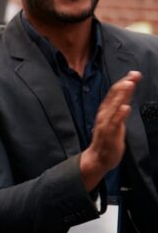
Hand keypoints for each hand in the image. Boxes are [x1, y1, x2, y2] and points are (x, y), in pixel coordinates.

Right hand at [81, 71, 140, 189]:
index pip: (114, 93)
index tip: (133, 73)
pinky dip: (119, 115)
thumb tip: (126, 99)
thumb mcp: (115, 121)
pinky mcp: (109, 134)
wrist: (98, 158)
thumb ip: (120, 109)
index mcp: (106, 111)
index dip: (124, 82)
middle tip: (133, 75)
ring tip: (128, 85)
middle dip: (124, 85)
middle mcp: (104, 115)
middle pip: (114, 97)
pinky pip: (114, 123)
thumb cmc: (107, 139)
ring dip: (121, 96)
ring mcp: (106, 124)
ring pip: (114, 107)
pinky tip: (125, 107)